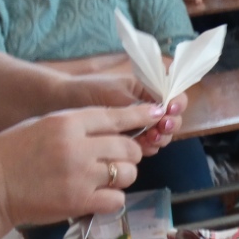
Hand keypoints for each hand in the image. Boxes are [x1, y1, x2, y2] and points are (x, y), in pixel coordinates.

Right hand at [0, 104, 164, 226]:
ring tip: (103, 179)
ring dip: (121, 177)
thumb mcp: (42, 125)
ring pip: (127, 173)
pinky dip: (112, 199)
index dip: (140, 116)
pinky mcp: (80, 202)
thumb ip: (77, 125)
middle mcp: (77, 147)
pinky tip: (98, 197)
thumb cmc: (12, 154)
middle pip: (128, 147)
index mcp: (66, 122)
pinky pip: (117, 199)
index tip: (157, 113)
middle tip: (116, 160)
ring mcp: (81, 176)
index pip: (115, 116)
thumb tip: (113, 129)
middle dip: (129, 154)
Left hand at [68, 74, 185, 155]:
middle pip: (171, 120)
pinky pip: (147, 147)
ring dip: (159, 139)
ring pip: (161, 136)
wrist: (61, 105)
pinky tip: (140, 148)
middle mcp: (146, 108)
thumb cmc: (87, 91)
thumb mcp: (116, 94)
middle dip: (169, 126)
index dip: (177, 104)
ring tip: (149, 139)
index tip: (170, 110)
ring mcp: (139, 126)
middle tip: (159, 129)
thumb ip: (140, 105)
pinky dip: (147, 148)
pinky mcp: (129, 141)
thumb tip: (163, 113)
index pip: (174, 96)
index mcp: (146, 90)